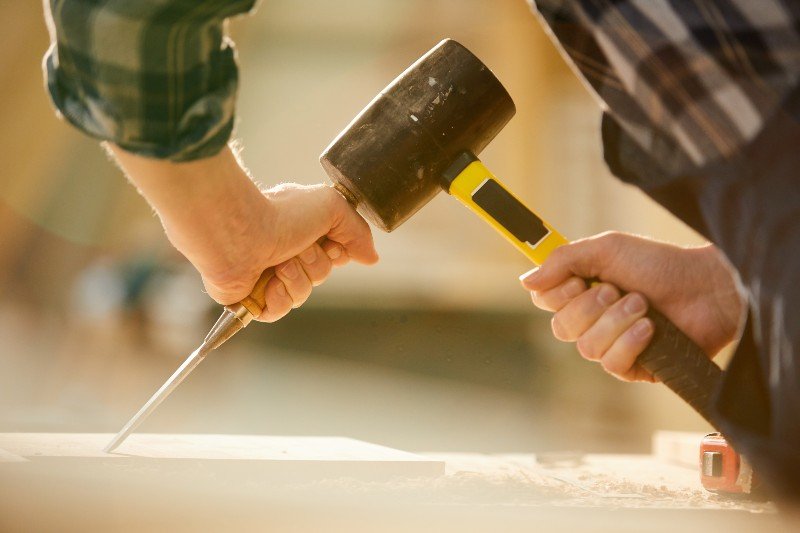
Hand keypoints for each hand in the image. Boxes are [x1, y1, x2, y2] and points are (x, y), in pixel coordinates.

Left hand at [108, 144, 377, 321]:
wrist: (238, 231)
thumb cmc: (279, 213)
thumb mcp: (332, 207)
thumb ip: (358, 230)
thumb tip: (371, 258)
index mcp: (302, 229)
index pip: (335, 253)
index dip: (337, 252)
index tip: (330, 242)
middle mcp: (285, 250)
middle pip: (322, 275)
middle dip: (315, 263)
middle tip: (297, 247)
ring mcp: (268, 274)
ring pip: (303, 295)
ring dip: (296, 278)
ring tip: (278, 262)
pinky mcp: (252, 297)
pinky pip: (279, 311)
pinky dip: (277, 297)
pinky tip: (267, 280)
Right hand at [520, 232, 743, 381]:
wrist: (706, 287)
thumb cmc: (659, 264)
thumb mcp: (606, 248)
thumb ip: (562, 260)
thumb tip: (525, 281)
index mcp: (580, 291)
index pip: (545, 302)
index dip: (557, 294)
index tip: (579, 279)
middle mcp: (591, 320)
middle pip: (560, 327)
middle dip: (589, 307)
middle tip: (617, 289)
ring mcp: (611, 345)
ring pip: (586, 347)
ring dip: (615, 322)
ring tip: (643, 306)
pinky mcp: (633, 367)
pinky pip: (611, 364)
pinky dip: (630, 343)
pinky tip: (650, 329)